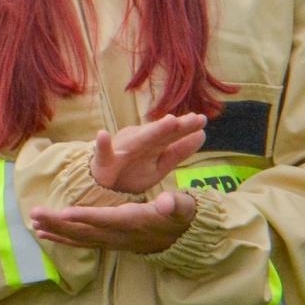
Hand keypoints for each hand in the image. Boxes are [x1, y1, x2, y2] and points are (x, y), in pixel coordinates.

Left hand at [30, 189, 197, 253]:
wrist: (182, 237)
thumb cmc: (179, 214)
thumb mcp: (181, 206)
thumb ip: (174, 204)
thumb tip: (168, 202)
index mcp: (133, 220)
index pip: (105, 219)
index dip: (85, 217)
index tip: (63, 212)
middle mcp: (119, 235)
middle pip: (85, 231)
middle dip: (59, 223)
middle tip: (34, 214)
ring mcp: (113, 242)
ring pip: (80, 238)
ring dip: (57, 232)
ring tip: (34, 226)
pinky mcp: (109, 243)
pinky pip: (82, 243)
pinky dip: (64, 239)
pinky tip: (45, 235)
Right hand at [89, 113, 206, 193]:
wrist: (102, 186)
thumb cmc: (132, 172)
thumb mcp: (160, 165)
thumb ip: (179, 151)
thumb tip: (203, 134)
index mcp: (152, 146)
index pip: (170, 136)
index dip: (185, 129)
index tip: (202, 120)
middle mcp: (138, 145)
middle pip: (157, 135)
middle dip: (174, 127)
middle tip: (192, 119)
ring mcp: (120, 152)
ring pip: (137, 140)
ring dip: (151, 131)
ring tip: (169, 122)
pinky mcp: (103, 162)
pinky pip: (102, 153)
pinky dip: (103, 145)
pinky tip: (103, 135)